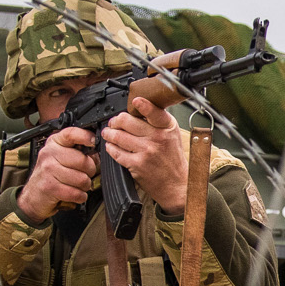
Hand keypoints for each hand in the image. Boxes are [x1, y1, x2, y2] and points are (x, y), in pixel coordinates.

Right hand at [17, 126, 97, 221]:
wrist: (33, 195)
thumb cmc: (51, 175)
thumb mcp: (62, 158)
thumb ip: (79, 152)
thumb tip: (97, 154)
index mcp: (55, 143)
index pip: (71, 134)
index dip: (86, 136)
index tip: (94, 141)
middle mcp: (50, 154)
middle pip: (83, 161)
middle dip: (90, 171)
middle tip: (84, 174)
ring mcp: (48, 170)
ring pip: (82, 179)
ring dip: (85, 186)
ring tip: (76, 185)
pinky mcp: (50, 187)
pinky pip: (76, 193)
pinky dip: (80, 196)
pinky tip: (74, 193)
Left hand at [102, 97, 188, 215]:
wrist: (176, 184)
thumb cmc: (173, 159)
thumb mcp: (172, 135)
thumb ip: (158, 122)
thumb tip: (138, 110)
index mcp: (167, 127)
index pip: (154, 112)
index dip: (143, 105)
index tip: (136, 101)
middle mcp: (157, 138)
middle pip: (127, 121)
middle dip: (115, 121)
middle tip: (113, 122)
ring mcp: (146, 151)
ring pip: (118, 136)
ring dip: (109, 133)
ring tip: (108, 133)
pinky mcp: (136, 165)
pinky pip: (116, 152)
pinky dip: (110, 148)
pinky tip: (111, 146)